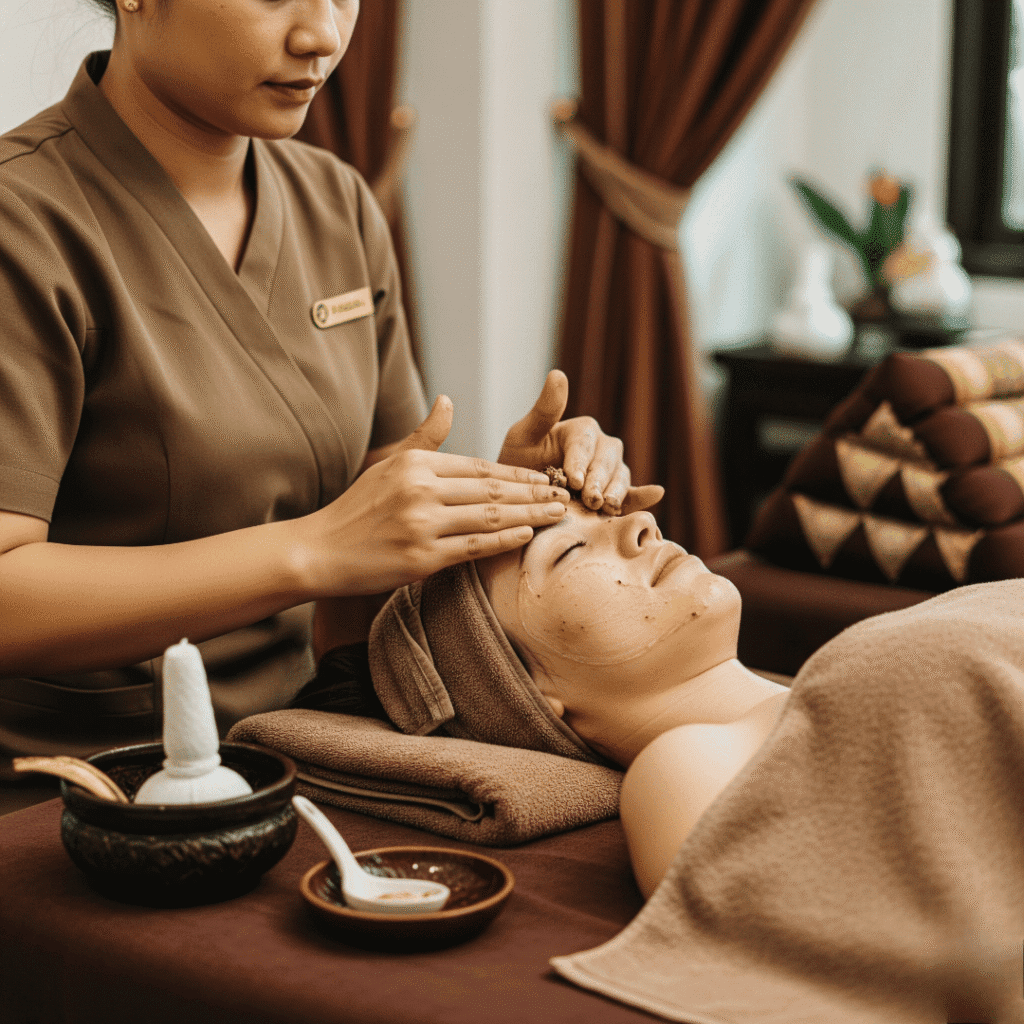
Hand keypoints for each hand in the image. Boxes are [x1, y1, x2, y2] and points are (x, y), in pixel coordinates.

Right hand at [302, 396, 570, 595]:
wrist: (320, 551)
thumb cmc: (357, 508)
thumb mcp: (389, 465)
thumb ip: (425, 436)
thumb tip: (448, 401)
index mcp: (415, 464)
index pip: (479, 467)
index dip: (516, 473)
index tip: (543, 477)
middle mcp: (420, 490)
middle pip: (491, 490)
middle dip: (532, 492)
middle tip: (562, 495)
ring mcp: (421, 525)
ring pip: (489, 517)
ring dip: (529, 515)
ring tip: (555, 515)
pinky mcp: (421, 559)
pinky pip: (474, 547)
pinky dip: (504, 541)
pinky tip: (526, 535)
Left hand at [498, 370, 663, 514]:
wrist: (520, 497)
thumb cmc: (519, 463)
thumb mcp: (523, 436)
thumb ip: (543, 410)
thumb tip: (558, 374)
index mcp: (582, 431)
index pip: (585, 443)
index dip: (580, 462)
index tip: (573, 480)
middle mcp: (602, 448)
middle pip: (607, 461)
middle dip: (598, 480)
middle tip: (589, 499)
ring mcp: (611, 473)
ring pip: (620, 478)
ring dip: (615, 492)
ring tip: (606, 506)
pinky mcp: (616, 496)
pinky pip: (632, 496)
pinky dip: (643, 496)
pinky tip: (655, 494)